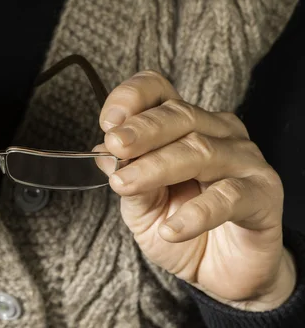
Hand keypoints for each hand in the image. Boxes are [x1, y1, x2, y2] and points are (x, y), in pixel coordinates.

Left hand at [95, 71, 295, 310]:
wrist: (221, 272)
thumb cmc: (181, 229)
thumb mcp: (142, 207)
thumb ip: (128, 177)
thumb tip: (102, 154)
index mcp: (183, 126)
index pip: (159, 91)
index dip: (133, 97)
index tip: (108, 122)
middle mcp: (217, 133)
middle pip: (179, 115)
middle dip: (142, 130)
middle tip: (115, 146)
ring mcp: (244, 160)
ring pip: (200, 151)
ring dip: (157, 167)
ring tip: (125, 185)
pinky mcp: (263, 194)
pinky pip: (228, 196)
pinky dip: (196, 212)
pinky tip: (172, 228)